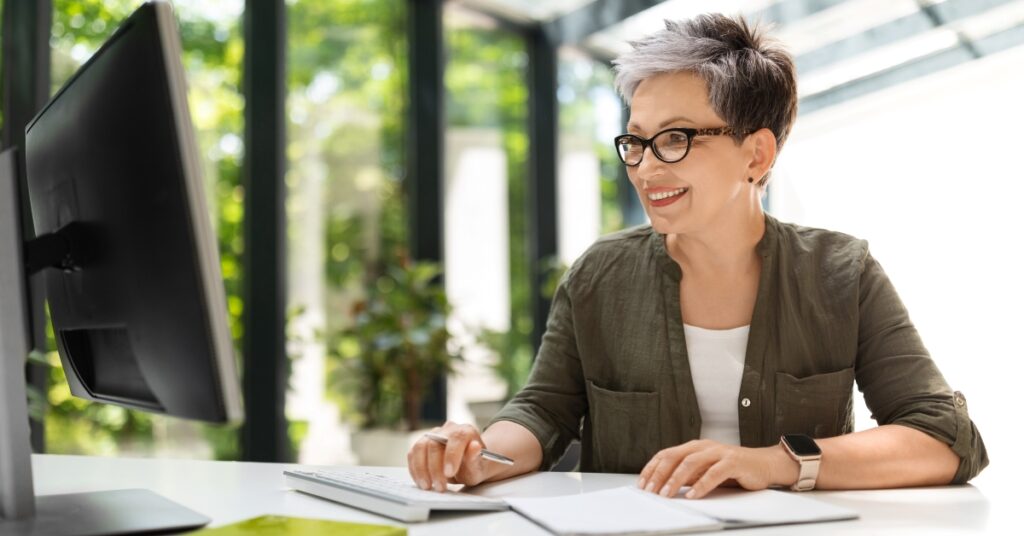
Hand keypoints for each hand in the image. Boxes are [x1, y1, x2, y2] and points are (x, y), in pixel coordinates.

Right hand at [407, 421, 490, 491]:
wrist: (471, 466)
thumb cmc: (476, 467)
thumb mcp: (481, 468)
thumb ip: (476, 459)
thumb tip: (474, 446)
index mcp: (466, 431)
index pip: (457, 437)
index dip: (452, 455)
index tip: (449, 473)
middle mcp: (449, 429)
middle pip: (435, 443)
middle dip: (435, 468)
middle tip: (440, 487)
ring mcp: (434, 434)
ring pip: (420, 447)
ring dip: (421, 469)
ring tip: (427, 486)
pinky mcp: (423, 443)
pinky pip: (413, 453)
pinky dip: (415, 469)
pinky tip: (421, 482)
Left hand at [637, 440, 794, 498]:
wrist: (765, 464)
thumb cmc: (733, 469)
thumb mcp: (705, 471)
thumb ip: (687, 475)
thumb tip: (663, 485)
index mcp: (694, 447)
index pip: (666, 454)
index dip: (652, 468)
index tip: (642, 484)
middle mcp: (704, 446)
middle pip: (674, 457)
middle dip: (659, 474)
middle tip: (650, 491)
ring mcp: (718, 452)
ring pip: (691, 463)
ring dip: (676, 480)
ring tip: (666, 493)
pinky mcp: (733, 461)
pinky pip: (714, 473)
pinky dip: (701, 485)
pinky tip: (693, 495)